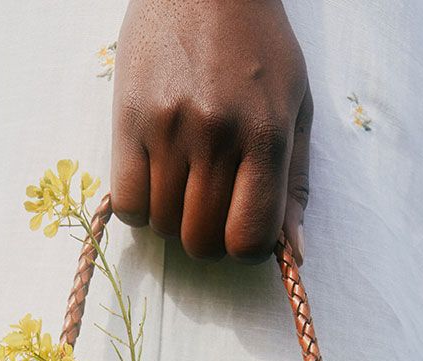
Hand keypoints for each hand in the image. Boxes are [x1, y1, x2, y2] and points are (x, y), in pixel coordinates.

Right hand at [111, 0, 311, 263]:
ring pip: (163, 226)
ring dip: (172, 218)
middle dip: (206, 238)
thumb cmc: (256, 45)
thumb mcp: (295, 105)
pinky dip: (139, 205)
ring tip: (181, 180)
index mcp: (265, 135)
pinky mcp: (128, 120)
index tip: (238, 228)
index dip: (243, 247)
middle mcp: (217, 136)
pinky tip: (152, 177)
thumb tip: (293, 253)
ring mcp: (169, 129)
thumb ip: (296, 183)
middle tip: (207, 207)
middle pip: (201, 242)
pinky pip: (127, 204)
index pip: (249, 239)